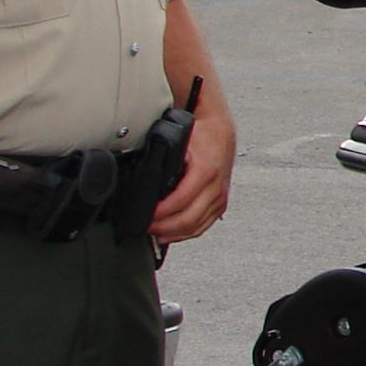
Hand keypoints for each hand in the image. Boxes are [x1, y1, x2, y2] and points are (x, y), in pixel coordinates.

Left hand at [148, 106, 236, 243]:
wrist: (221, 131)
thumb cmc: (201, 134)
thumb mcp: (178, 142)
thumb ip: (163, 161)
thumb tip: (144, 181)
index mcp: (206, 170)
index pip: (181, 201)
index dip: (161, 213)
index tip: (146, 217)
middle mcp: (217, 186)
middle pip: (189, 219)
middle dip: (165, 227)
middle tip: (146, 227)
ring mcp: (221, 196)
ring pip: (197, 226)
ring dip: (175, 234)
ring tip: (156, 233)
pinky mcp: (222, 202)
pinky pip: (205, 225)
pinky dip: (188, 233)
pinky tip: (173, 233)